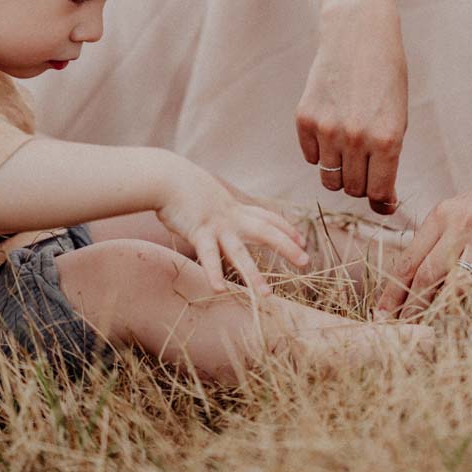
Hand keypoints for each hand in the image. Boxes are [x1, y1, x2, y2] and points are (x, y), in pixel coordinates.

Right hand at [156, 158, 309, 293]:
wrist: (165, 175)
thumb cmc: (180, 185)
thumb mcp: (206, 194)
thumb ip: (214, 205)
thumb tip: (213, 210)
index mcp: (234, 208)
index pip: (267, 217)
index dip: (286, 228)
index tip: (301, 239)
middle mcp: (231, 217)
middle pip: (266, 231)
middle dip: (287, 246)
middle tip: (306, 261)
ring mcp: (217, 225)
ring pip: (240, 252)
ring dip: (254, 275)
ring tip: (267, 296)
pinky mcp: (199, 231)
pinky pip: (209, 256)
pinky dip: (213, 273)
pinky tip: (219, 290)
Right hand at [295, 0, 408, 213]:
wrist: (358, 35)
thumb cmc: (386, 76)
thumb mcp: (398, 117)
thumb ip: (389, 158)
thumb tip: (381, 200)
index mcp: (387, 139)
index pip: (378, 193)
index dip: (381, 200)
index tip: (383, 199)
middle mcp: (356, 138)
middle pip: (352, 189)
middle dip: (360, 183)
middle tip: (366, 163)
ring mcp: (327, 129)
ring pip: (328, 178)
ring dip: (339, 170)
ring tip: (348, 146)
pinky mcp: (304, 118)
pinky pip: (310, 157)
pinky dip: (320, 152)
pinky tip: (331, 128)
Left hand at [375, 155, 471, 317]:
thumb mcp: (461, 208)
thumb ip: (439, 237)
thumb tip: (413, 277)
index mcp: (444, 213)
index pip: (410, 259)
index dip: (392, 291)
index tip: (380, 314)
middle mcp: (464, 225)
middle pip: (427, 276)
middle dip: (410, 309)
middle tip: (398, 332)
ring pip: (457, 287)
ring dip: (440, 313)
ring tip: (428, 332)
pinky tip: (466, 320)